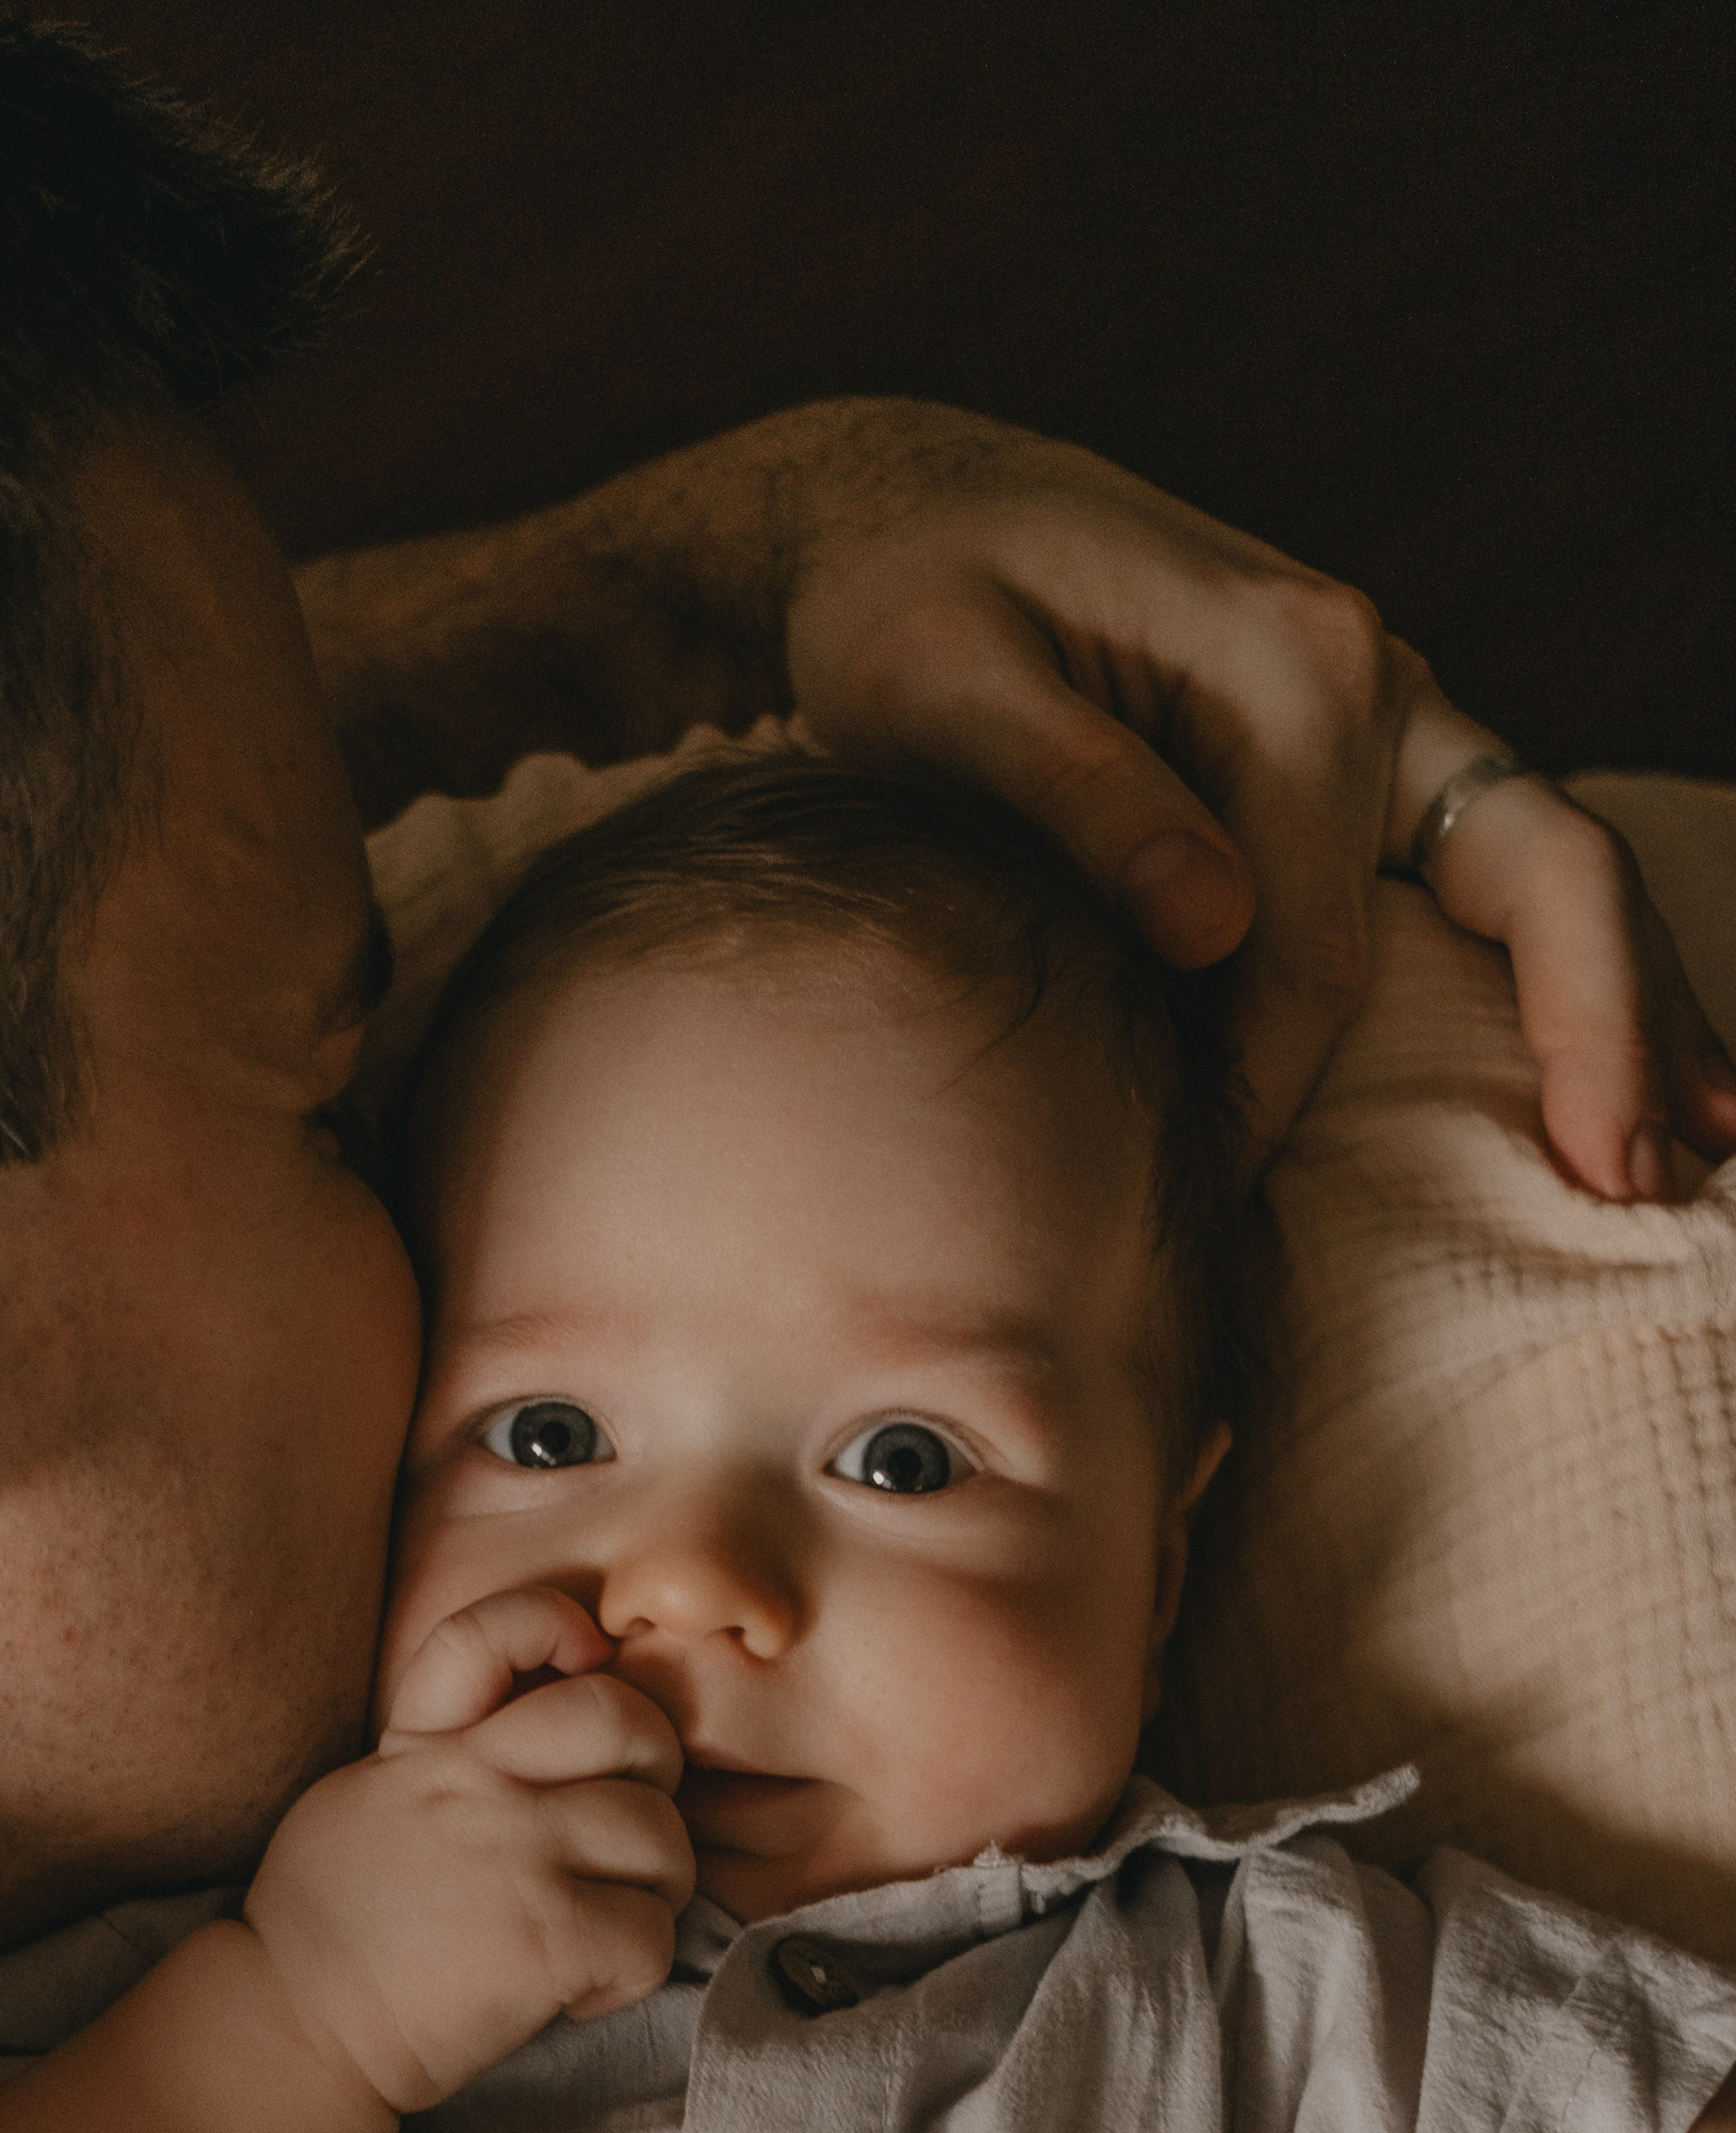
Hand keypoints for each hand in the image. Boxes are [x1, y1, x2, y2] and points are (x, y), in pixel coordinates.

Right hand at [243, 1585, 694, 2114]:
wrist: (292, 2028)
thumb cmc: (325, 1931)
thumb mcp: (357, 1801)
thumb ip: (431, 1760)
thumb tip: (509, 1745)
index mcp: (424, 1746)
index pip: (490, 1632)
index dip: (552, 1623)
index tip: (582, 1659)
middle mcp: (476, 1783)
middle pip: (626, 1718)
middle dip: (656, 1772)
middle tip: (626, 1830)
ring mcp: (518, 1855)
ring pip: (662, 1835)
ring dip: (656, 1888)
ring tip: (609, 1926)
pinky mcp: (548, 1937)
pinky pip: (652, 1932)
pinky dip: (635, 1970)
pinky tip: (585, 1992)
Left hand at [777, 401, 1735, 1193]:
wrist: (906, 504)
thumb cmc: (902, 600)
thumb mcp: (943, 683)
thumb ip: (1078, 795)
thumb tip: (1214, 925)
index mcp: (1291, 660)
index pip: (1316, 942)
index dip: (1279, 1090)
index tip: (1232, 1202)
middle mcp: (1371, 671)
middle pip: (1527, 876)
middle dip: (1594, 1035)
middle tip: (1632, 1185)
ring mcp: (1387, 705)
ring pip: (1542, 870)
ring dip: (1627, 1006)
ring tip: (1694, 1147)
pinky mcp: (1363, 743)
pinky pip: (1491, 866)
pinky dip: (1568, 964)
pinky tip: (1633, 1063)